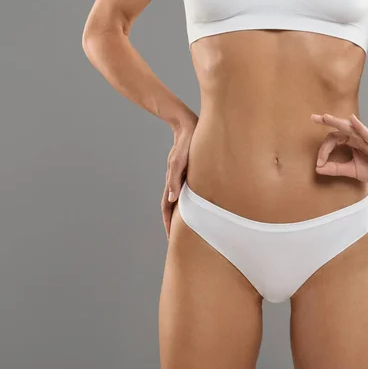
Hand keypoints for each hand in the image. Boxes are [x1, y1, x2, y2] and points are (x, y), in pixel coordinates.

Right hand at [162, 123, 195, 238]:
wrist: (188, 127)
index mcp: (172, 183)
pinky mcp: (192, 174)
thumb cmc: (184, 144)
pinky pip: (191, 194)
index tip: (171, 239)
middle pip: (174, 208)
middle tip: (181, 241)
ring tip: (190, 231)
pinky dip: (192, 204)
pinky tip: (200, 210)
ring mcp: (184, 179)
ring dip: (184, 216)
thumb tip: (171, 198)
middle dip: (176, 225)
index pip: (168, 209)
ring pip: (182, 202)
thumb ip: (174, 179)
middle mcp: (177, 183)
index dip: (169, 224)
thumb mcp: (178, 161)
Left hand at [311, 113, 367, 183]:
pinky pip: (367, 134)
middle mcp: (358, 137)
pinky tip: (353, 121)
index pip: (333, 139)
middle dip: (327, 122)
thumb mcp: (351, 170)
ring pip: (351, 128)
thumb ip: (335, 168)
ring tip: (326, 117)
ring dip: (338, 122)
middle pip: (340, 128)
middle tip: (313, 117)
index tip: (319, 163)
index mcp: (351, 142)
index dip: (324, 150)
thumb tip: (317, 168)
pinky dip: (360, 127)